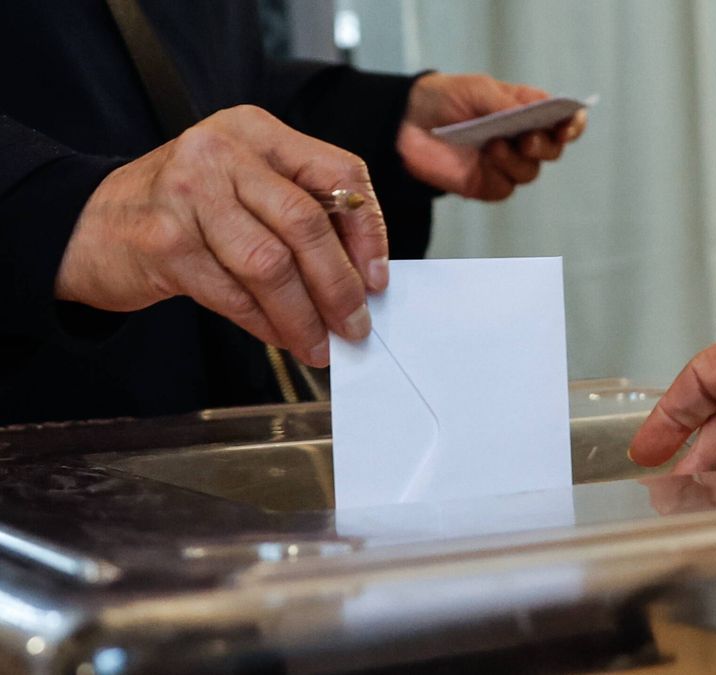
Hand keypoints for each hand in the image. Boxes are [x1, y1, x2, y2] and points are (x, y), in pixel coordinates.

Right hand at [55, 105, 388, 367]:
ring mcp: (188, 195)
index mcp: (257, 131)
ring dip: (304, 316)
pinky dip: (266, 324)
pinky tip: (282, 338)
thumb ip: (302, 212)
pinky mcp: (164, 242)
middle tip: (356, 325)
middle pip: (306, 223)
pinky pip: (233, 294)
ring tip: (320, 345)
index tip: (378, 279)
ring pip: (271, 265)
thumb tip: (364, 276)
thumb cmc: (186, 209)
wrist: (89, 224)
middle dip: (340, 285)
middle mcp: (222, 153)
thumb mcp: (245, 185)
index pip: (338, 173)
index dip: (369, 232)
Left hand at [397, 73, 587, 200]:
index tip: (568, 127)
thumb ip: (507, 102)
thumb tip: (534, 112)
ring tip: (494, 145)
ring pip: (530, 172)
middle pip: (553, 150)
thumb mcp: (477, 89)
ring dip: (517, 160)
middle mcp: (521, 139)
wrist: (405, 122)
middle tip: (527, 139)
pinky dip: (500, 174)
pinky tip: (486, 158)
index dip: (573, 124)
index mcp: (527, 110)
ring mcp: (505, 164)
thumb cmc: (445, 97)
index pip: (563, 120)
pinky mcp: (487, 184)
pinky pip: (506, 187)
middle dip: (545, 145)